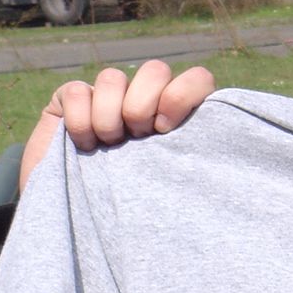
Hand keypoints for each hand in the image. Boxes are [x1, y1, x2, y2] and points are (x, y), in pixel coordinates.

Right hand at [20, 59, 215, 190]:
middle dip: (142, 105)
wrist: (79, 222)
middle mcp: (143, 99)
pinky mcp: (70, 99)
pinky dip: (80, 121)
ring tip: (108, 144)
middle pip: (154, 70)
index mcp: (175, 115)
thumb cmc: (133, 207)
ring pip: (112, 77)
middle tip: (136, 138)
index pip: (197, 79)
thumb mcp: (167, 183)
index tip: (164, 129)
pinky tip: (83, 144)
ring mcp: (106, 96)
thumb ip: (188, 157)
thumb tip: (221, 149)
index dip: (182, 94)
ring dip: (108, 117)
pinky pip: (77, 92)